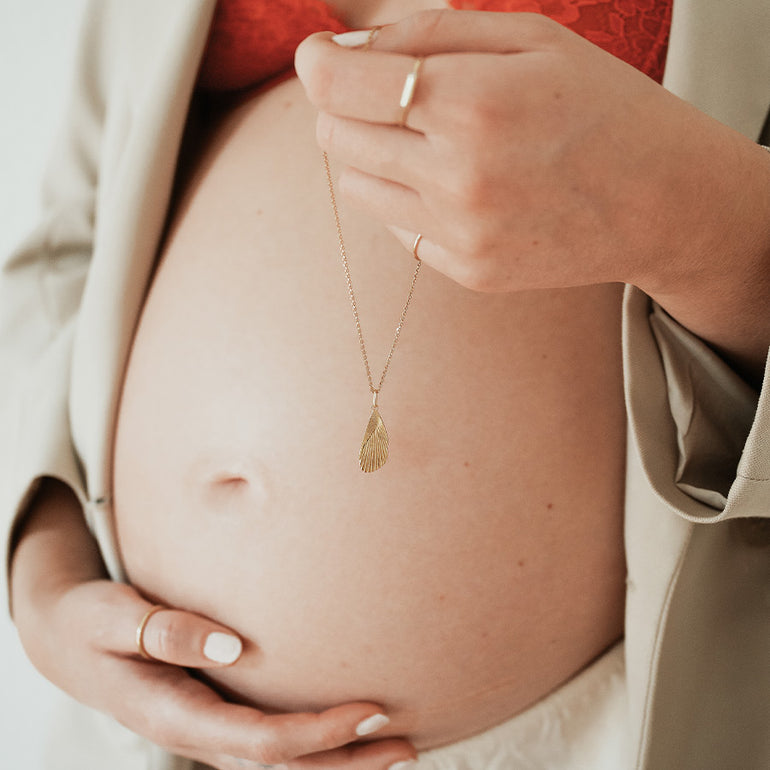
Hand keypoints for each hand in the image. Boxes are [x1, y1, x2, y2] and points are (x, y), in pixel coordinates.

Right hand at [10, 480, 416, 769]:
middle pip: (280, 769)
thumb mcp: (112, 617)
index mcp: (173, 715)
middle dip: (344, 763)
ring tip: (399, 748)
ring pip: (279, 765)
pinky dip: (313, 743)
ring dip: (337, 762)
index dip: (316, 734)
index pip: (258, 741)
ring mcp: (208, 729)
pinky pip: (269, 742)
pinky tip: (348, 729)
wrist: (66, 641)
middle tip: (407, 744)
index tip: (370, 709)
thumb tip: (232, 645)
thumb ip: (165, 631)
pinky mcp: (216, 714)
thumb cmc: (91, 623)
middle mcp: (196, 733)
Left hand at [296, 11, 769, 374]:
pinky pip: (397, 229)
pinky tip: (459, 187)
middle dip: (344, 108)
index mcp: (470, 102)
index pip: (336, 87)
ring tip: (428, 141)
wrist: (663, 202)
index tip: (321, 58)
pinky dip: (408, 201)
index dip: (315, 64)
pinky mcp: (467, 271)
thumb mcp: (530, 38)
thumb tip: (346, 49)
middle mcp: (456, 176)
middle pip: (334, 138)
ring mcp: (460, 234)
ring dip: (372, 155)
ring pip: (357, 187)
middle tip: (384, 95)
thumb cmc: (603, 108)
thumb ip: (428, 32)